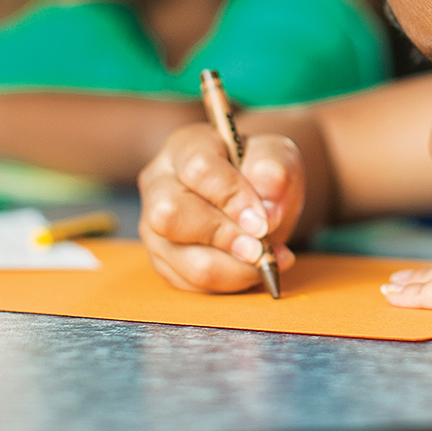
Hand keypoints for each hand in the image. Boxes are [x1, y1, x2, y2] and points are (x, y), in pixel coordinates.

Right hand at [139, 122, 301, 292]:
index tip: (263, 220)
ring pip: (183, 259)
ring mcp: (154, 225)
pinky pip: (191, 283)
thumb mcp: (277, 156)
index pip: (198, 168)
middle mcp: (158, 184)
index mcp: (184, 147)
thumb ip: (275, 171)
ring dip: (233, 268)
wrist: (255, 195)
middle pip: (170, 215)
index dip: (232, 197)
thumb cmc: (260, 170)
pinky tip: (255, 267)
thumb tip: (267, 208)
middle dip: (224, 237)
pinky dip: (230, 281)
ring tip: (268, 259)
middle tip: (261, 247)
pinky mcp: (163, 259)